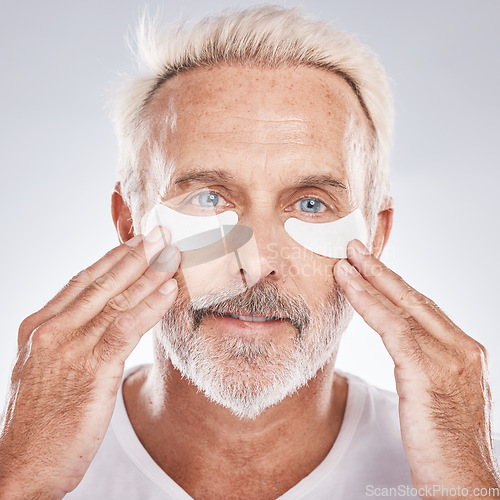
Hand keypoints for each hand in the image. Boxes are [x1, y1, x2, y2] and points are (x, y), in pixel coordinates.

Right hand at [0, 227, 179, 498]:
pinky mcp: (90, 369)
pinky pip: (125, 328)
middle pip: (101, 282)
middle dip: (135, 256)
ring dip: (148, 273)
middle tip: (161, 233)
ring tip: (172, 253)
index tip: (135, 241)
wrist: (22, 468)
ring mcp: (69, 348)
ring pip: (116, 299)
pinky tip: (169, 290)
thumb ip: (70, 338)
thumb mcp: (46, 368)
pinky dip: (149, 306)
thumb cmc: (41, 419)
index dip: (112, 258)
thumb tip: (100, 317)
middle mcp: (52, 330)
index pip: (82, 281)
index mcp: (40, 326)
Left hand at [334, 239, 499, 498]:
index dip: (395, 285)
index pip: (424, 308)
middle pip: (414, 298)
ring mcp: (449, 358)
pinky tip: (349, 287)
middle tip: (355, 247)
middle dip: (381, 271)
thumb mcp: (439, 397)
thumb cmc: (448, 448)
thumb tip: (403, 348)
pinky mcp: (430, 373)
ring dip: (369, 280)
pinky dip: (368, 302)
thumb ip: (425, 366)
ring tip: (344, 260)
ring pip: (402, 307)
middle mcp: (461, 348)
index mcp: (464, 352)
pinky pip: (393, 327)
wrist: (467, 487)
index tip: (372, 267)